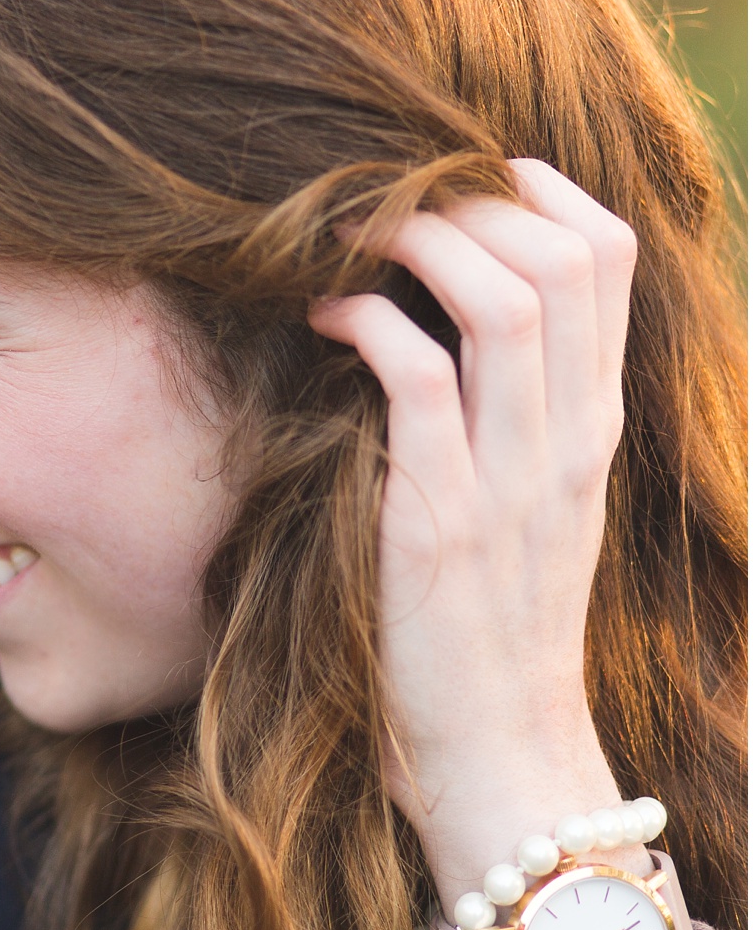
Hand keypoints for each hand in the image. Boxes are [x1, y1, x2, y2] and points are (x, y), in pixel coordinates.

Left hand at [309, 159, 646, 906]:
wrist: (498, 755)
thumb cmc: (484, 629)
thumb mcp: (525, 508)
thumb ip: (511, 418)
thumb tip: (443, 326)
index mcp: (592, 427)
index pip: (607, 259)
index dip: (538, 189)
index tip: (462, 173)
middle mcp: (570, 441)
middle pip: (565, 257)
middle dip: (471, 198)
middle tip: (385, 196)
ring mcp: (515, 480)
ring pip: (506, 302)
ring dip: (421, 243)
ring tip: (350, 237)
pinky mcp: (442, 522)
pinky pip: (418, 381)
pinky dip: (366, 325)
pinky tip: (322, 318)